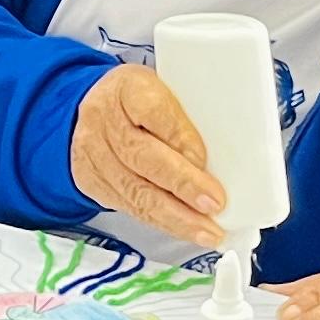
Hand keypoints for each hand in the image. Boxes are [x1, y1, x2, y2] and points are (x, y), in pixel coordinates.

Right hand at [68, 64, 228, 245]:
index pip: (152, 112)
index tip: (203, 158)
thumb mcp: (165, 91)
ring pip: (135, 191)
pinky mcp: (92, 182)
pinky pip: (130, 208)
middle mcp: (104, 121)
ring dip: (176, 216)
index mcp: (128, 88)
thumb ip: (188, 118)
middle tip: (214, 202)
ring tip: (206, 230)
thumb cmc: (138, 100)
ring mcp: (94, 154)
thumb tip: (227, 159)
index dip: (179, 137)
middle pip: (143, 157)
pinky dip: (162, 222)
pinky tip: (186, 229)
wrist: (92, 110)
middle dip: (183, 184)